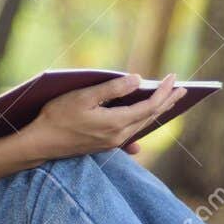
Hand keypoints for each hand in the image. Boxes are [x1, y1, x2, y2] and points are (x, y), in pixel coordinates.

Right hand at [19, 73, 185, 161]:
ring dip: (156, 111)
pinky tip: (144, 127)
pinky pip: (130, 134)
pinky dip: (141, 123)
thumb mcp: (84, 97)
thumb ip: (112, 89)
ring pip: (141, 125)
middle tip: (182, 89)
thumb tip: (138, 80)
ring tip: (168, 100)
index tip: (174, 78)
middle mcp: (118, 136)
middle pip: (150, 117)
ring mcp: (111, 143)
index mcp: (116, 123)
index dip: (164, 92)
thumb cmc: (58, 116)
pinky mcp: (104, 145)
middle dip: (167, 101)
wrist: (41, 143)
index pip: (149, 106)